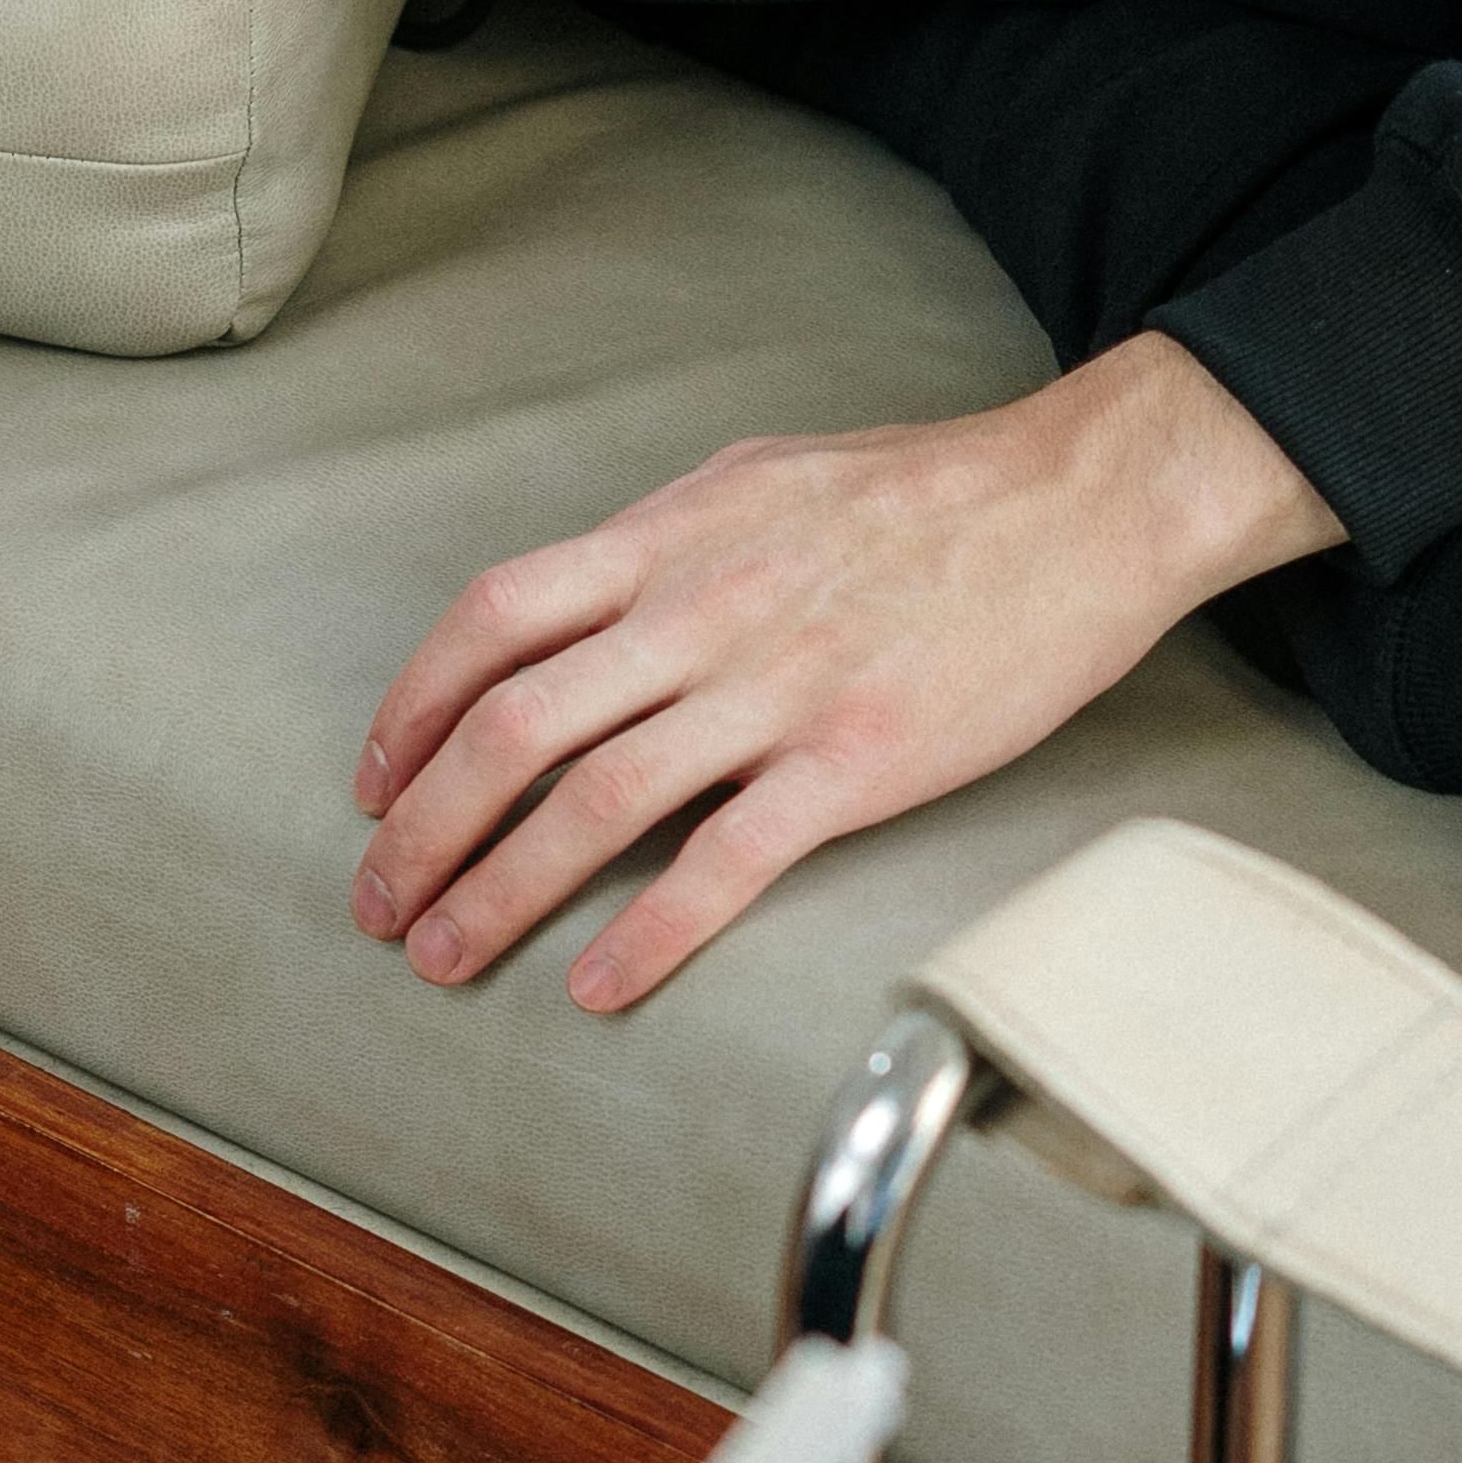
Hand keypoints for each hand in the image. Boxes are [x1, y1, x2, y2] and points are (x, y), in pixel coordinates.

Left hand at [349, 331, 1340, 1011]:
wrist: (1083, 502)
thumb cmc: (932, 491)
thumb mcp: (766, 477)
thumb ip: (671, 543)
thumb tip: (590, 599)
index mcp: (673, 536)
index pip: (493, 618)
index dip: (412, 708)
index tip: (378, 781)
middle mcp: (702, 609)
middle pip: (514, 724)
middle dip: (424, 827)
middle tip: (378, 903)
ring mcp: (777, 687)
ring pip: (595, 799)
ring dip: (501, 889)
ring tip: (444, 956)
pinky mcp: (857, 760)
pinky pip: (727, 861)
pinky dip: (650, 932)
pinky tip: (599, 985)